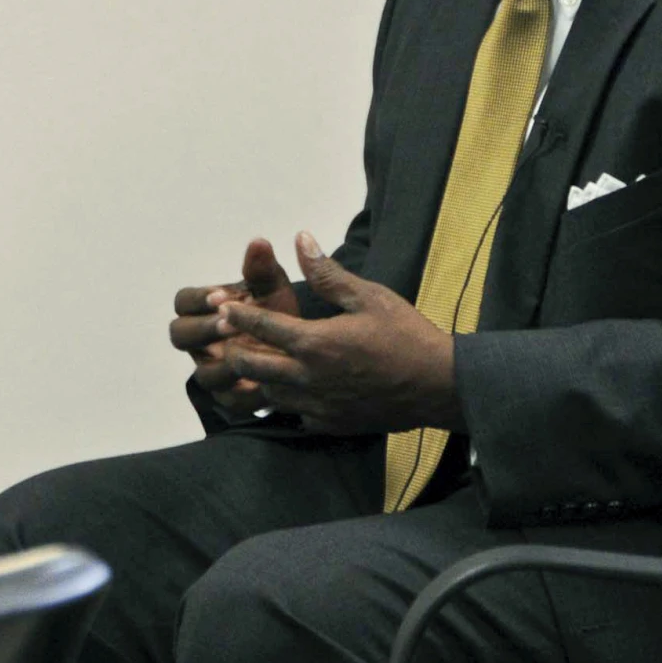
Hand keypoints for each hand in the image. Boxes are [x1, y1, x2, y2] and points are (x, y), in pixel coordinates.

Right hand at [170, 238, 300, 419]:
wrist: (298, 350)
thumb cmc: (274, 313)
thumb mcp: (272, 290)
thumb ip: (261, 270)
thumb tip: (259, 242)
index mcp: (203, 310)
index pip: (183, 301)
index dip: (198, 299)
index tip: (221, 296)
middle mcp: (200, 342)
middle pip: (180, 336)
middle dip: (204, 330)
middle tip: (230, 323)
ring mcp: (212, 371)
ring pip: (202, 374)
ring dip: (222, 364)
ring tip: (246, 353)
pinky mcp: (230, 398)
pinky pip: (227, 401)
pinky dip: (244, 393)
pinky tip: (261, 382)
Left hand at [214, 233, 462, 435]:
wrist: (439, 386)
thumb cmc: (406, 336)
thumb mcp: (369, 296)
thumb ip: (328, 272)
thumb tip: (301, 239)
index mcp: (315, 342)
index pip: (262, 325)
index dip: (237, 314)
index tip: (223, 307)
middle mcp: (309, 377)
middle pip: (252, 366)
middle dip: (235, 350)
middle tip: (229, 338)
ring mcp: (318, 405)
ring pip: (269, 393)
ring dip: (259, 377)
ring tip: (256, 361)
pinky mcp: (331, 423)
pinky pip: (295, 414)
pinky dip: (287, 401)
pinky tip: (292, 389)